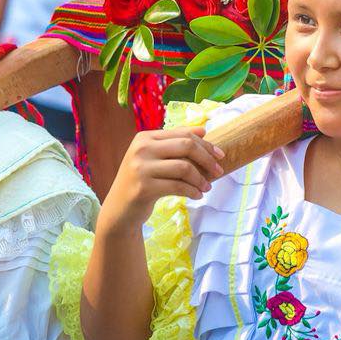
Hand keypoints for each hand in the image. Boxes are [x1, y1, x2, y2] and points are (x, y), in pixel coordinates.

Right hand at [101, 126, 224, 230]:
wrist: (120, 210)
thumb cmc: (142, 182)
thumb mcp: (154, 159)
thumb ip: (175, 143)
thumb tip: (203, 130)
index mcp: (145, 137)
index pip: (183, 134)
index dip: (205, 144)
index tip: (220, 155)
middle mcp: (141, 149)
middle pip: (186, 146)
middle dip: (207, 158)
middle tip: (219, 171)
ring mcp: (141, 168)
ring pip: (184, 167)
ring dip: (200, 179)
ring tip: (207, 187)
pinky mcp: (144, 187)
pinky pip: (178, 186)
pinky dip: (192, 191)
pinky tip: (197, 195)